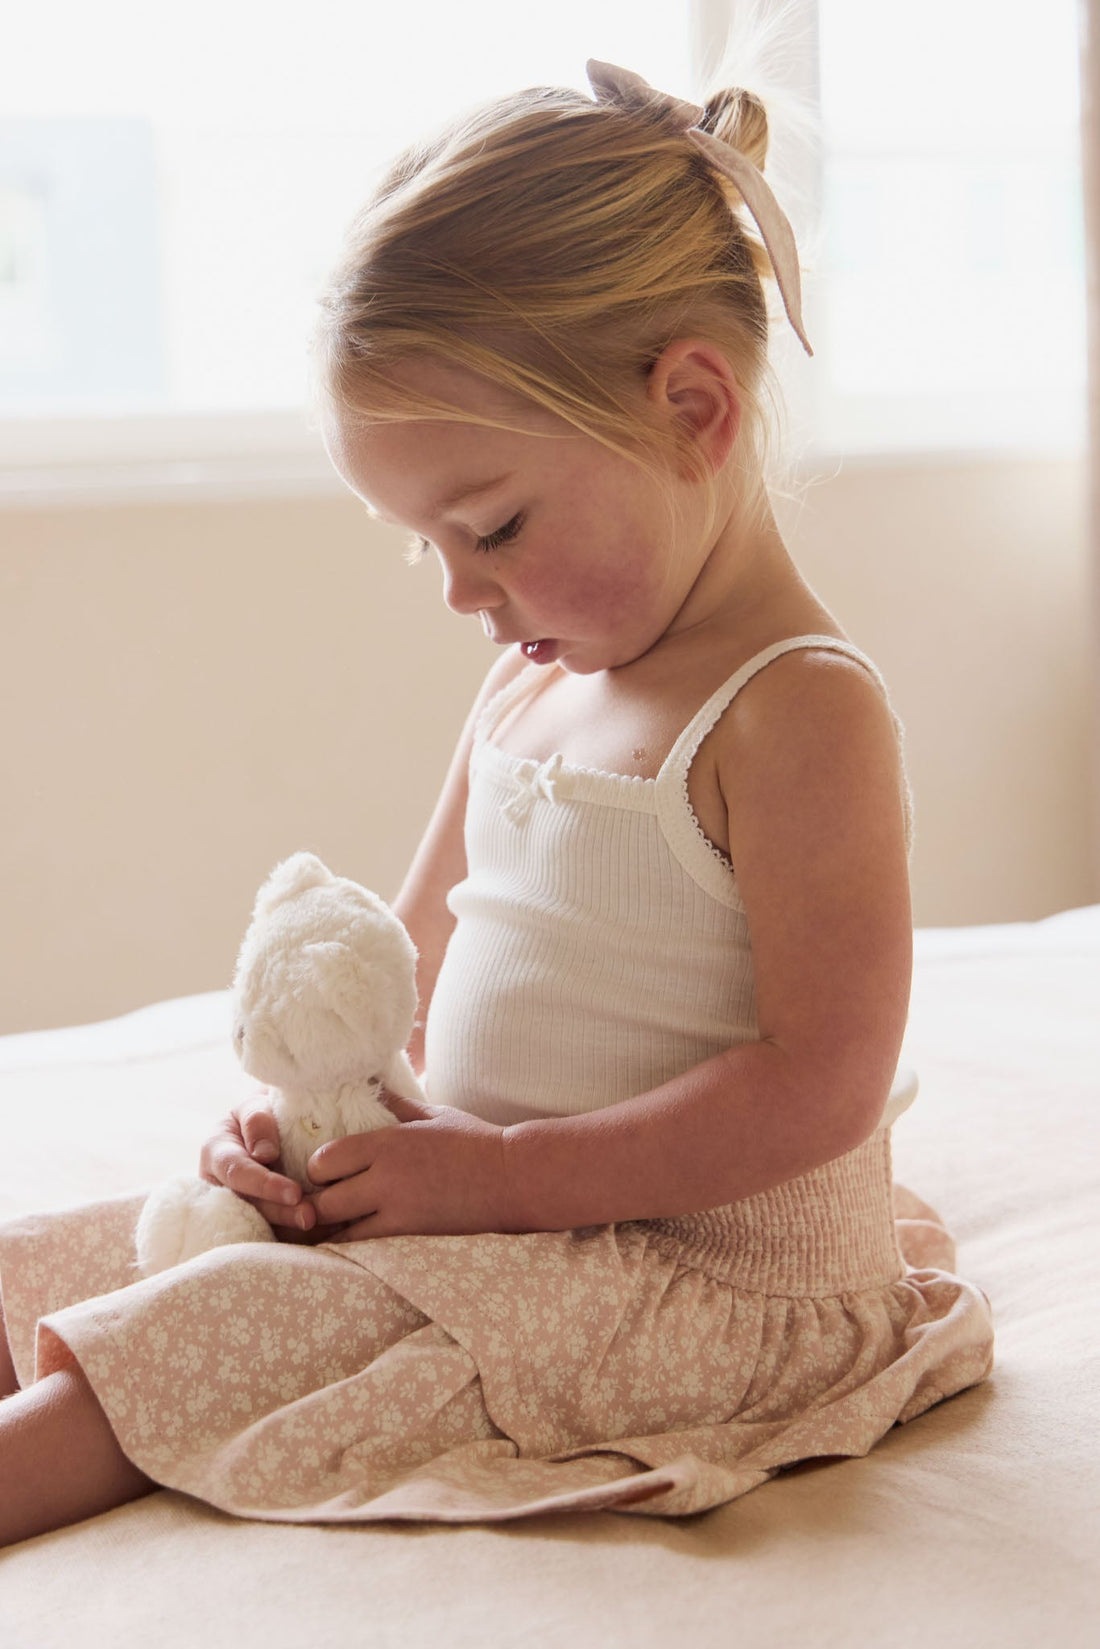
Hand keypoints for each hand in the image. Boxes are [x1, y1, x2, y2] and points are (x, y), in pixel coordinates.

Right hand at [198, 1087, 316, 1235]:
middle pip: (248, 1206)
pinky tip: (323, 1232)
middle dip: (280, 1213)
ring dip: (290, 1229)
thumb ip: (257, 1122)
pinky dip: (296, 1236)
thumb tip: (264, 1155)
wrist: (274, 1123)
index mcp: (217, 1153)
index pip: (236, 1172)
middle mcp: (220, 1185)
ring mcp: (235, 1206)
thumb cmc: (266, 1110)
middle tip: (310, 1217)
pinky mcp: (254, 1220)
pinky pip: (271, 1233)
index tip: (294, 1193)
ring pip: (259, 1225)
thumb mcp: (257, 1105)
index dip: (263, 1185)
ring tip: (321, 1226)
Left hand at [304, 1095, 512, 1239]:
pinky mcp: (410, 1234)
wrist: (512, 1178)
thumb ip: (395, 1105)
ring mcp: (397, 1210)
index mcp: (388, 1142)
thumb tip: (371, 1087)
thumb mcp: (432, 1115)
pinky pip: (363, 1246)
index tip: (328, 1171)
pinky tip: (353, 1240)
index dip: (317, 1168)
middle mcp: (385, 1176)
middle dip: (317, 1201)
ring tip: (335, 1223)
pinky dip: (352, 1244)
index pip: (323, 1159)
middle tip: (325, 1200)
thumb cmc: (475, 1141)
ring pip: (338, 1228)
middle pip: (322, 1198)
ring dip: (332, 1226)